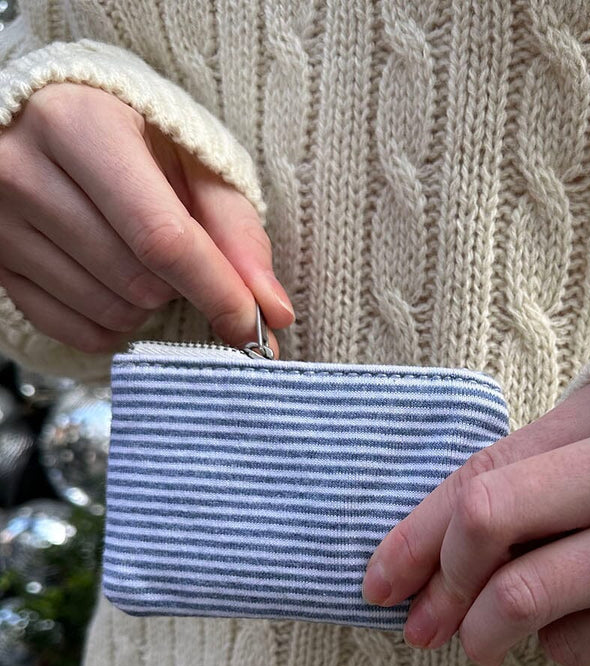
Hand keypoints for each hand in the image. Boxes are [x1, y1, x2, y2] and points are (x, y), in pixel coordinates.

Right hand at [0, 83, 293, 353]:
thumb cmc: (127, 136)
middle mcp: (25, 172)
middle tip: (175, 250)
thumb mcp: (189, 158)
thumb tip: (273, 311)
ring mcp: (1, 223)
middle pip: (138, 282)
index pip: (162, 237)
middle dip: (178, 285)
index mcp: (79, 125)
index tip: (255, 325)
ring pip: (109, 312)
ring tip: (137, 255)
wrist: (42, 122)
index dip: (217, 290)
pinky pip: (76, 331)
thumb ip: (236, 231)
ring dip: (146, 305)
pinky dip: (113, 324)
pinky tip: (112, 282)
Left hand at [362, 370, 589, 665]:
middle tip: (418, 627)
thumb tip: (426, 551)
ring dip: (482, 632)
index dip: (417, 531)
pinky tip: (566, 638)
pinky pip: (581, 641)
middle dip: (439, 581)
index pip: (485, 470)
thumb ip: (533, 478)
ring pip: (526, 591)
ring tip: (477, 649)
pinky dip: (556, 649)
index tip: (378, 580)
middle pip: (490, 517)